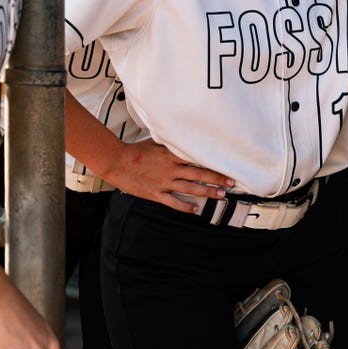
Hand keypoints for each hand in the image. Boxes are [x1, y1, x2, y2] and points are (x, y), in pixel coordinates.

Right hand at [105, 138, 233, 212]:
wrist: (116, 162)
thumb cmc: (135, 151)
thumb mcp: (155, 142)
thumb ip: (170, 144)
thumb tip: (183, 139)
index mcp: (171, 155)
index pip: (197, 158)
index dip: (212, 162)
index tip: (225, 163)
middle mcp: (170, 169)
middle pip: (198, 174)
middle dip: (216, 178)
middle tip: (230, 182)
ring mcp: (164, 182)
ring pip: (190, 188)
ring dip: (206, 192)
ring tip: (220, 195)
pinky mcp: (156, 193)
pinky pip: (173, 202)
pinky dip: (185, 207)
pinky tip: (195, 210)